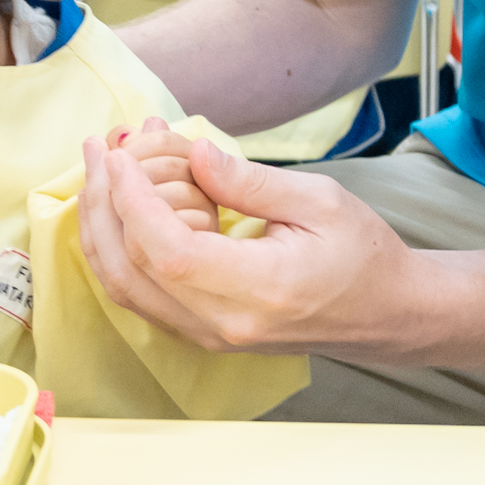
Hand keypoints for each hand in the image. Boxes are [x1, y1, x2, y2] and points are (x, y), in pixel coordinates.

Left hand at [75, 129, 412, 353]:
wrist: (385, 313)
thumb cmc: (362, 254)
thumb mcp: (320, 201)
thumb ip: (249, 182)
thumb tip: (193, 153)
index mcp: (257, 291)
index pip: (167, 251)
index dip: (132, 201)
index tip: (121, 154)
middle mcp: (223, 324)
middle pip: (132, 268)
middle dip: (104, 203)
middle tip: (99, 149)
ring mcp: (208, 335)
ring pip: (125, 286)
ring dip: (101, 225)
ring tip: (99, 170)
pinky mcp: (202, 332)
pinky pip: (140, 294)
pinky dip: (118, 247)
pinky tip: (118, 205)